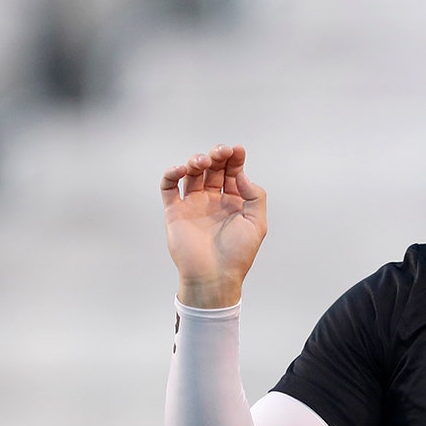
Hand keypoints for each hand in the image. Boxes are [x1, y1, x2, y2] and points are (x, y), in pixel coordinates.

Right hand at [161, 144, 266, 307]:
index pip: (233, 173)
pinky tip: (182, 169)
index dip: (235, 159)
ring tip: (203, 161)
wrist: (213, 276)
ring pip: (192, 173)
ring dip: (196, 161)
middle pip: (213, 169)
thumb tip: (241, 174)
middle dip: (217, 156)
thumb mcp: (257, 223)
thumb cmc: (237, 254)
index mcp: (234, 202)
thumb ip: (254, 196)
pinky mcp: (175, 211)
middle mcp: (213, 200)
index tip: (237, 149)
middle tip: (221, 152)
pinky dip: (172, 174)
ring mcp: (193, 204)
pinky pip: (169, 186)